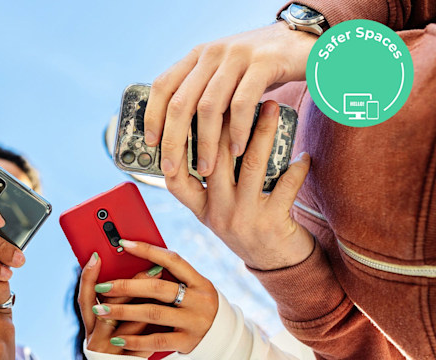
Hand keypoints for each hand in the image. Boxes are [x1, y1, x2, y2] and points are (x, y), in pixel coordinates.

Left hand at [80, 242, 217, 353]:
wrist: (222, 337)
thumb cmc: (196, 305)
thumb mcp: (192, 288)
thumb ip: (172, 277)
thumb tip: (137, 258)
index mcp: (200, 281)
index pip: (172, 260)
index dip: (148, 250)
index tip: (124, 243)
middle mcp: (199, 300)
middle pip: (157, 288)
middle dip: (126, 286)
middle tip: (103, 286)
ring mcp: (194, 321)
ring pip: (153, 313)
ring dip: (123, 311)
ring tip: (102, 310)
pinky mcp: (187, 341)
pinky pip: (156, 339)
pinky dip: (135, 339)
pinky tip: (117, 338)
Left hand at [144, 21, 315, 176]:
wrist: (306, 41)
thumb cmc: (263, 68)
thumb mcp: (228, 74)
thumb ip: (206, 93)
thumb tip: (180, 132)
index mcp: (198, 56)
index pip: (163, 85)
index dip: (153, 115)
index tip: (151, 142)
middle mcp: (213, 53)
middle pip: (181, 101)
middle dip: (173, 139)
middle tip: (171, 167)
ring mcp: (236, 56)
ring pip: (208, 107)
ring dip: (205, 143)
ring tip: (207, 168)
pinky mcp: (263, 63)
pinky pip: (241, 104)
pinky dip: (237, 131)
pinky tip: (237, 150)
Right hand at [165, 100, 313, 269]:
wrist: (277, 266)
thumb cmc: (249, 228)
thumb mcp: (221, 211)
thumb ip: (213, 182)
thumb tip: (214, 130)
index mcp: (201, 209)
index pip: (175, 178)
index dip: (176, 148)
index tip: (187, 115)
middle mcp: (217, 213)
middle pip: (216, 158)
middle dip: (228, 121)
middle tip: (239, 91)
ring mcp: (243, 218)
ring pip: (250, 164)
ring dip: (263, 131)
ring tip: (273, 106)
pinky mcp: (272, 223)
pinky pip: (286, 186)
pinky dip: (297, 167)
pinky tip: (303, 154)